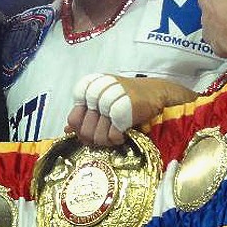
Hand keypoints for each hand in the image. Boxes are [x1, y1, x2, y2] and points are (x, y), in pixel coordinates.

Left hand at [66, 73, 198, 145]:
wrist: (158, 93)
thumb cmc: (130, 97)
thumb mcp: (102, 101)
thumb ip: (84, 113)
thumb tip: (67, 129)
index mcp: (88, 86)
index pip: (73, 118)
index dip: (82, 130)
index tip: (95, 129)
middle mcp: (97, 91)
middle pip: (84, 130)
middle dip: (95, 138)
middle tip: (107, 135)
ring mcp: (109, 100)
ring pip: (97, 136)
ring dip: (107, 141)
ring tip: (117, 133)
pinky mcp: (124, 111)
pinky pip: (112, 137)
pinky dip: (118, 140)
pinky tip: (125, 133)